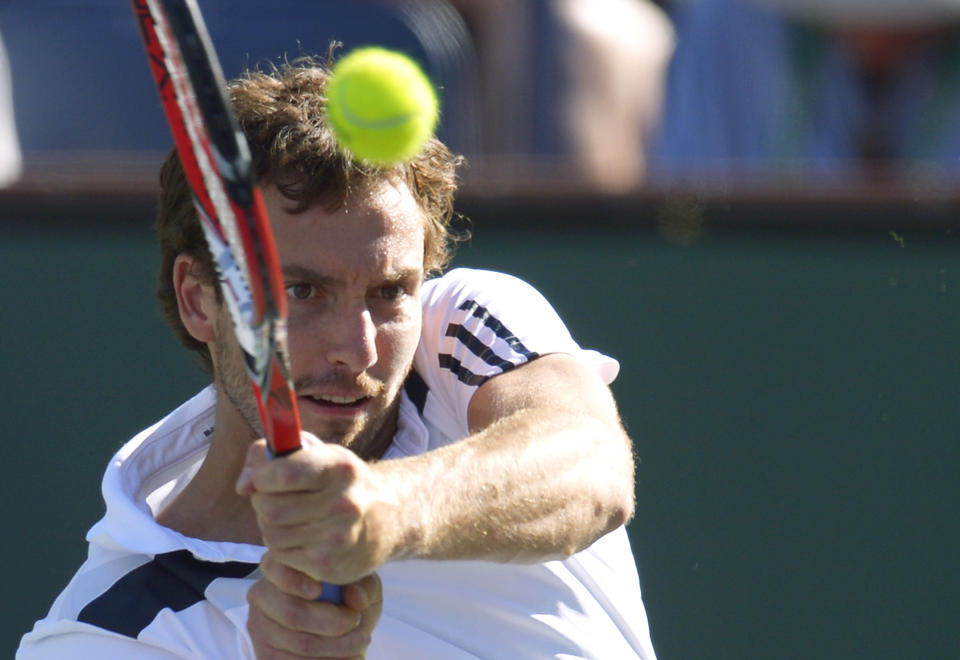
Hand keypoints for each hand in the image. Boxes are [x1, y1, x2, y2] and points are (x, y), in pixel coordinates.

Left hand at [236, 433, 401, 584]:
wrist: (388, 518)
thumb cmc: (341, 482)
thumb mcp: (317, 454)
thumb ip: (271, 456)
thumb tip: (243, 486)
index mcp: (340, 468)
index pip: (284, 474)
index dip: (262, 476)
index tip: (263, 478)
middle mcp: (344, 503)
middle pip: (270, 508)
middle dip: (264, 502)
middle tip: (278, 499)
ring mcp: (338, 538)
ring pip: (271, 534)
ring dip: (272, 526)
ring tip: (292, 519)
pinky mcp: (330, 565)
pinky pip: (281, 556)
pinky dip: (283, 547)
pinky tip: (301, 538)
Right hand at [247, 570, 381, 658]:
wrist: (339, 625)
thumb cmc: (347, 597)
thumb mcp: (361, 584)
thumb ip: (364, 585)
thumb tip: (355, 598)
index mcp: (281, 566)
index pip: (275, 569)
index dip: (293, 581)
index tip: (317, 590)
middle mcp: (262, 594)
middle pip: (293, 613)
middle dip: (334, 624)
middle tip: (357, 624)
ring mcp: (259, 626)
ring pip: (301, 644)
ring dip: (337, 648)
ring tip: (359, 643)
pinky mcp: (263, 653)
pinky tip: (343, 657)